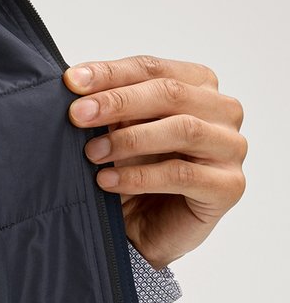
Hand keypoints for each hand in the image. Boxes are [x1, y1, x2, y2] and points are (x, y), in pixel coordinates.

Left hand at [63, 55, 246, 268]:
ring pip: (183, 129)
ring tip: (91, 152)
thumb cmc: (135, 176)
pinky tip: (106, 180)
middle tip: (77, 114)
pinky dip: (139, 176)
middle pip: (170, 93)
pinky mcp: (228, 186)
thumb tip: (75, 83)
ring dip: (130, 139)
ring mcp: (231, 148)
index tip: (71, 81)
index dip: (111, 73)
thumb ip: (110, 109)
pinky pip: (182, 174)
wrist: (146, 234)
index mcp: (199, 85)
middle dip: (118, 101)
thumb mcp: (119, 134)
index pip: (153, 68)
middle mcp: (223, 111)